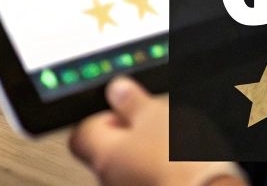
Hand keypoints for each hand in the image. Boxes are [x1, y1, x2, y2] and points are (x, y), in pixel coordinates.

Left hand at [69, 77, 243, 185]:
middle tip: (154, 120)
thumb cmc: (180, 162)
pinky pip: (150, 178)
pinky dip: (162, 169)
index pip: (82, 134)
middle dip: (129, 133)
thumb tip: (116, 90)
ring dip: (148, 153)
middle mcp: (109, 179)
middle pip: (108, 150)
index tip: (122, 107)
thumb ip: (130, 101)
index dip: (100, 116)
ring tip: (176, 141)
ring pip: (131, 166)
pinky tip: (184, 161)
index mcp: (103, 153)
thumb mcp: (155, 114)